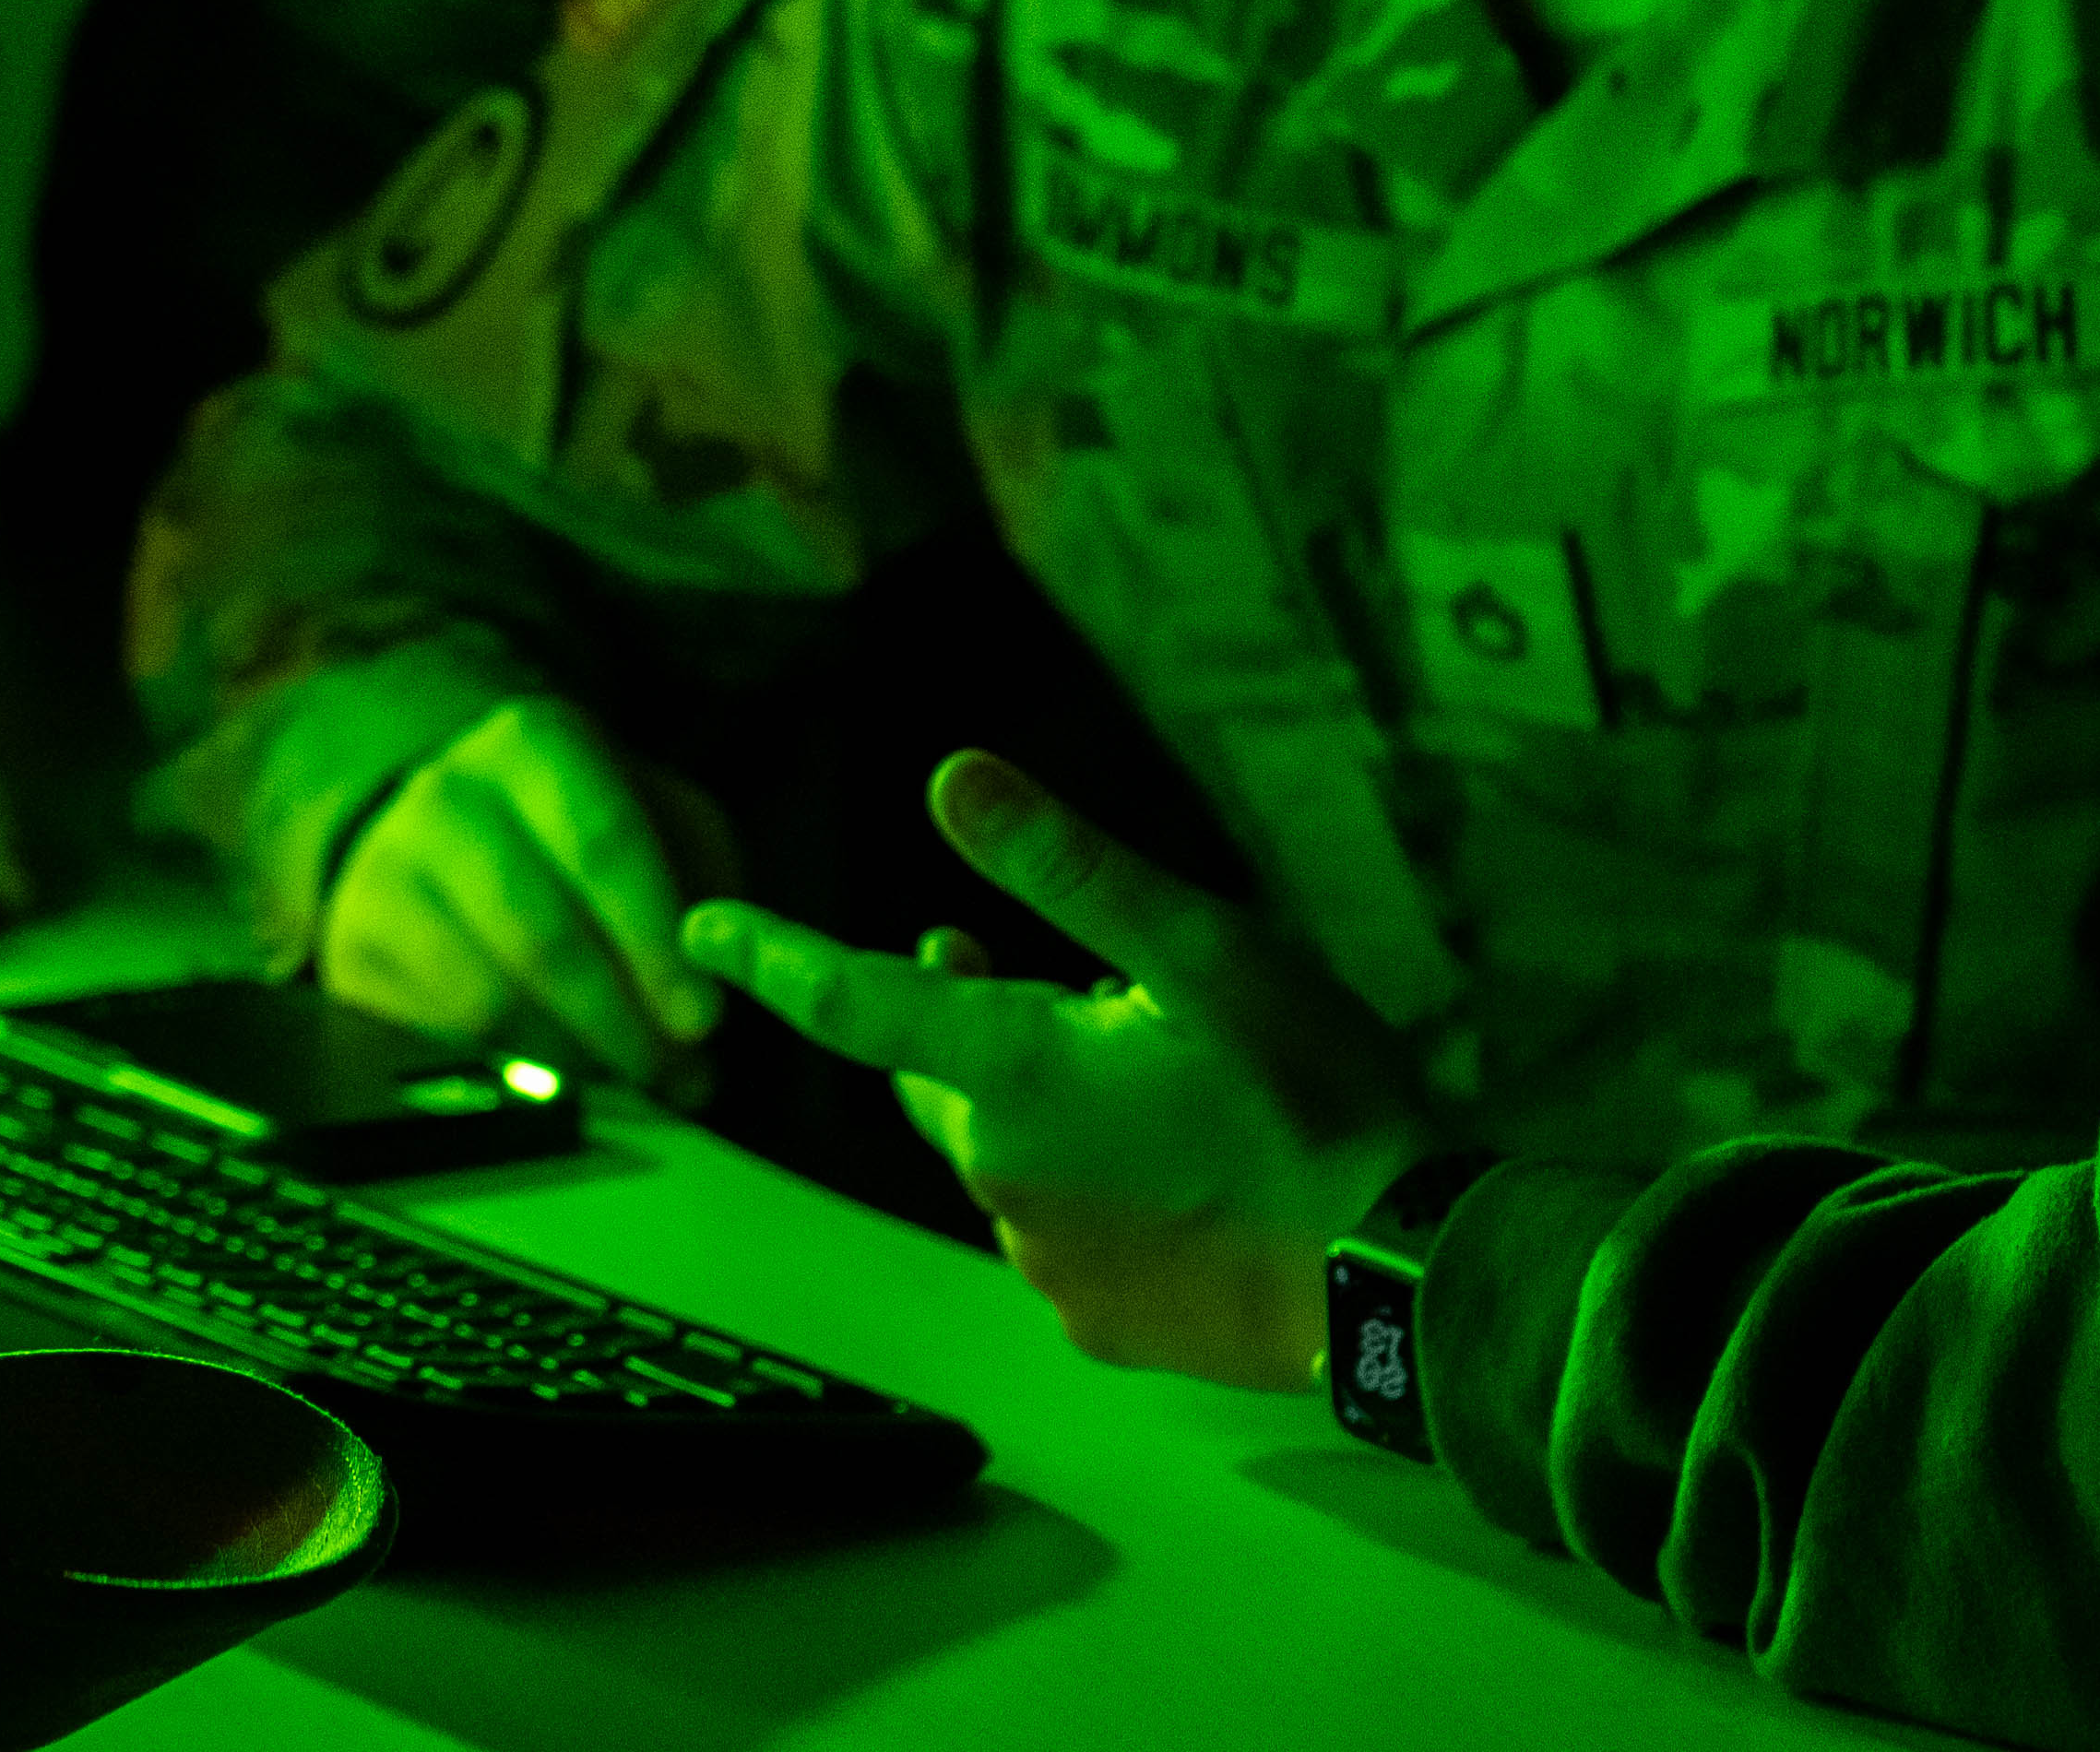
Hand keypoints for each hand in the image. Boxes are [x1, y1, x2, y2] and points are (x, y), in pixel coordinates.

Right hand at [318, 697, 731, 1086]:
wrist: (434, 811)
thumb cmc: (573, 821)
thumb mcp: (653, 809)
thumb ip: (700, 874)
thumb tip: (717, 961)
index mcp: (534, 743)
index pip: (604, 846)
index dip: (658, 945)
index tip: (705, 1022)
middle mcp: (445, 798)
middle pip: (544, 936)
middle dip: (625, 1025)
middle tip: (684, 1079)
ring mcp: (385, 876)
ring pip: (487, 1001)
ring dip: (577, 1063)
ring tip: (637, 1088)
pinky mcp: (352, 952)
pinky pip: (439, 1039)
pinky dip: (512, 1077)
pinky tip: (566, 1083)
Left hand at [683, 751, 1439, 1389]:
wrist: (1398, 1274)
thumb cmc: (1308, 1092)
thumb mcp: (1201, 946)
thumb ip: (1065, 868)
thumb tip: (950, 778)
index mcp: (1011, 1073)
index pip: (849, 1002)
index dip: (767, 954)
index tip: (701, 924)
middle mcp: (999, 1175)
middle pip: (929, 1080)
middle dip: (943, 1015)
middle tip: (975, 951)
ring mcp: (1045, 1262)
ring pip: (1004, 1155)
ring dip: (1037, 1100)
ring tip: (1142, 1061)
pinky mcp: (1099, 1321)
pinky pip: (1061, 1231)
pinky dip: (1088, 1182)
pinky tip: (1174, 1162)